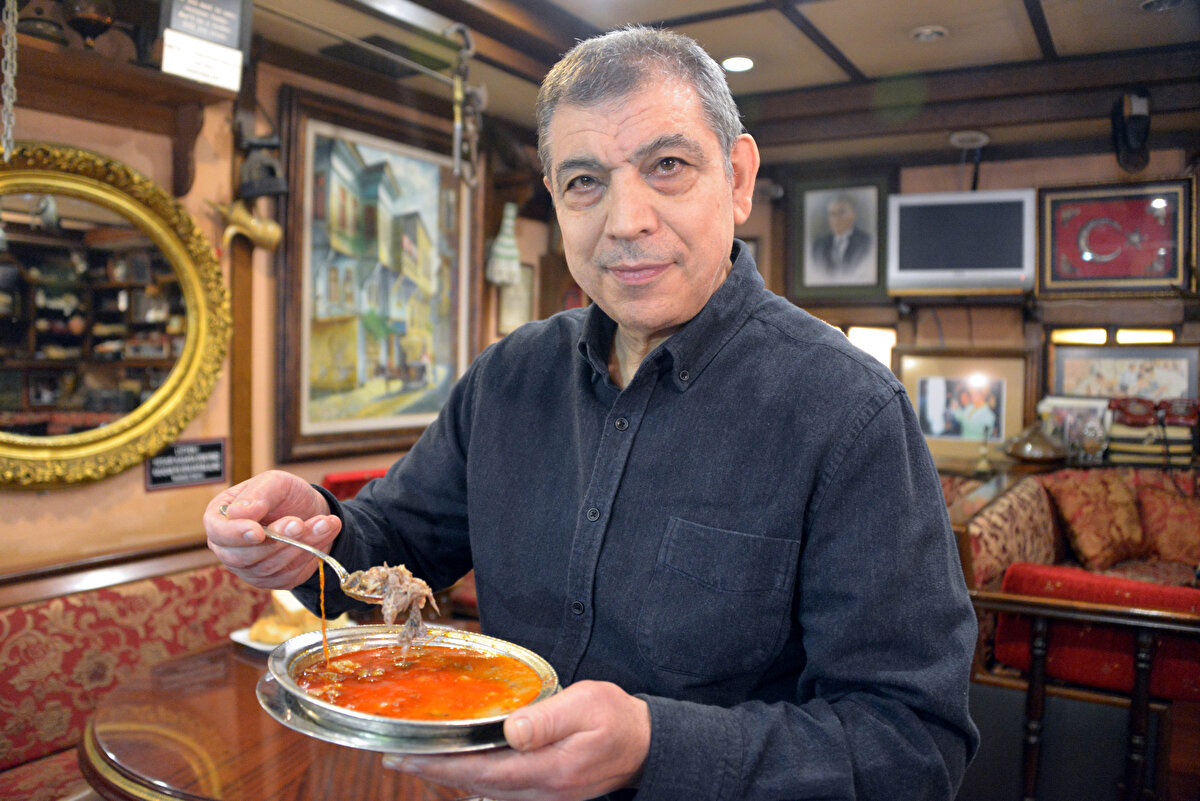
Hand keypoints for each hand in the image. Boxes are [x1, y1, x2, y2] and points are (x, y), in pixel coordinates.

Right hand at [203, 469, 341, 588]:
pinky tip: (324, 534)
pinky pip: (286, 576)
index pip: (217, 532)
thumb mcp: (276, 483)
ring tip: (323, 523)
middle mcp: (228, 547)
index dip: (235, 534)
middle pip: (241, 556)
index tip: (259, 532)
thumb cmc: (287, 496)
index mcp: (221, 517)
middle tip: (300, 523)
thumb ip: (257, 495)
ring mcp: (248, 568)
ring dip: (299, 545)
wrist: (313, 512)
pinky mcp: (271, 581)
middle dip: (276, 540)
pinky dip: (309, 555)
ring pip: (268, 566)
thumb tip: (236, 513)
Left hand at [383, 681, 649, 800]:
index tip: (405, 756)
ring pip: (484, 792)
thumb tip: (511, 730)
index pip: (480, 772)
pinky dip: (472, 780)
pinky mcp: (545, 791)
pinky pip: (498, 791)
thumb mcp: (588, 705)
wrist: (646, 746)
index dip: (439, 766)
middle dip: (434, 773)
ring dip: (450, 778)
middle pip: (475, 787)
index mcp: (547, 770)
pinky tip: (459, 768)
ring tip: (419, 761)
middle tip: (397, 756)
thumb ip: (548, 719)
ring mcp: (542, 796)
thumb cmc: (617, 719)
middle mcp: (540, 791)